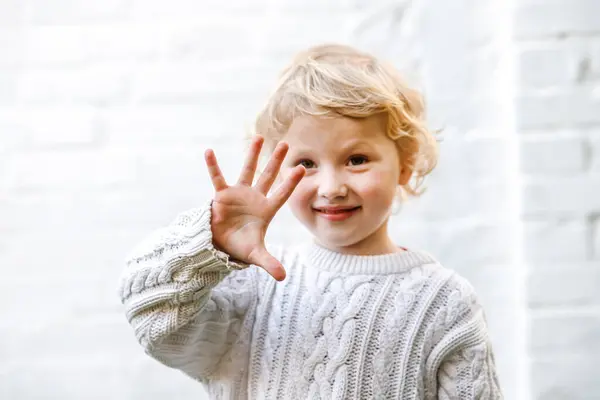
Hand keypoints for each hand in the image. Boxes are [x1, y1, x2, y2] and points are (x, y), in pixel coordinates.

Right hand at [204, 135, 304, 280]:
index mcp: (266, 210)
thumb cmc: (240, 247)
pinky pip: (218, 178)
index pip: (281, 194)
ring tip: (259, 137)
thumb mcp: (256, 255)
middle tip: (286, 144)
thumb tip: (283, 277)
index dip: (290, 183)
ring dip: (253, 155)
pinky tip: (209, 151)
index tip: (301, 168)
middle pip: (268, 176)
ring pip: (248, 170)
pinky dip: (213, 166)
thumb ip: (269, 262)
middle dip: (276, 161)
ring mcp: (239, 194)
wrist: (220, 245)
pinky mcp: (222, 195)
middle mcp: (255, 198)